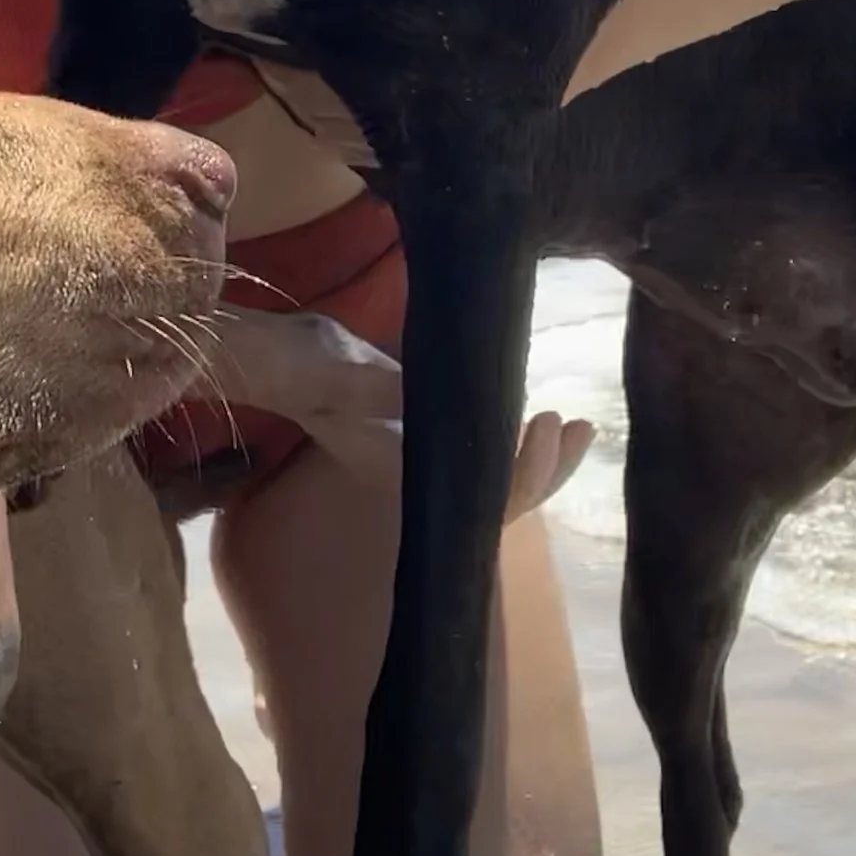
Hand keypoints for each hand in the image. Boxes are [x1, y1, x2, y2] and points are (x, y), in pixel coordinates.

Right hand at [204, 308, 595, 522]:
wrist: (275, 357)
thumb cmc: (300, 368)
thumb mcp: (339, 374)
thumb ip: (383, 388)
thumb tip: (449, 395)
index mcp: (408, 473)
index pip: (485, 497)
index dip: (525, 472)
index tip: (542, 423)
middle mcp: (424, 476)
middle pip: (505, 498)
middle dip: (549, 468)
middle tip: (579, 427)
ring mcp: (426, 456)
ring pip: (497, 476)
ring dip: (542, 456)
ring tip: (578, 426)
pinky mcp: (424, 429)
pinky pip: (482, 446)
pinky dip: (514, 432)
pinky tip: (534, 408)